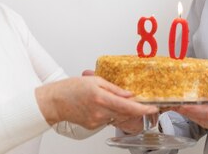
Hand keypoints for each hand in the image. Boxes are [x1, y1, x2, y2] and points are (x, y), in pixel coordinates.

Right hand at [36, 75, 156, 129]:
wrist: (55, 101)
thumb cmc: (71, 88)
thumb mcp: (95, 80)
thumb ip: (114, 88)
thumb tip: (129, 94)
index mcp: (101, 98)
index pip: (128, 106)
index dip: (143, 109)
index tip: (153, 108)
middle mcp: (100, 112)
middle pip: (125, 114)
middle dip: (134, 109)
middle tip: (140, 102)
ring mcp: (96, 121)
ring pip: (117, 117)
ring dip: (121, 110)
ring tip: (114, 100)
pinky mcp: (93, 126)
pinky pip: (108, 120)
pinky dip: (110, 113)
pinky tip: (103, 106)